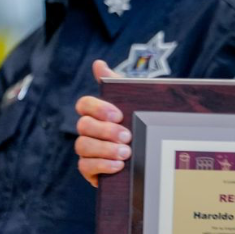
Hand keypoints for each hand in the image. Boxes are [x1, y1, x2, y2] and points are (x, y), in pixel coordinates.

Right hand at [74, 60, 129, 186]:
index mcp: (97, 113)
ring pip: (82, 145)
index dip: (98, 109)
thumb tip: (98, 63)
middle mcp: (88, 131)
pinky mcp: (90, 170)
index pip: (84, 105)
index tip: (118, 115)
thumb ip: (117, 84)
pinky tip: (118, 165)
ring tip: (126, 153)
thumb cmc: (139, 126)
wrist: (151, 158)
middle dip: (105, 131)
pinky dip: (102, 165)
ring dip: (105, 149)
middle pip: (83, 125)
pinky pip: (85, 166)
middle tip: (127, 136)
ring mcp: (87, 150)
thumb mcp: (134, 104)